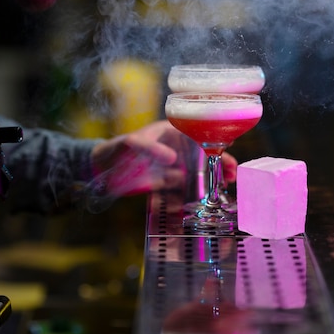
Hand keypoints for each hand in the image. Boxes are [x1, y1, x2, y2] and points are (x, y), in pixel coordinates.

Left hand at [90, 120, 238, 197]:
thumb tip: (173, 159)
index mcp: (171, 132)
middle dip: (220, 163)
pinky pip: (184, 189)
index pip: (199, 135)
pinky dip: (193, 195)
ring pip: (198, 173)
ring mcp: (173, 167)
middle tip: (232, 174)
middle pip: (204, 155)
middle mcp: (176, 149)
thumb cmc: (116, 149)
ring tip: (225, 186)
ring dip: (212, 179)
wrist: (101, 170)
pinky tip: (202, 200)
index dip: (216, 143)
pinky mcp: (167, 184)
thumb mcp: (131, 144)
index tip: (228, 152)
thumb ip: (149, 147)